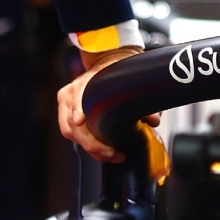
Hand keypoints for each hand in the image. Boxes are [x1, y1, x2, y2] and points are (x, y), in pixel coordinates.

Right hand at [58, 46, 152, 161]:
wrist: (107, 65)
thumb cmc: (117, 75)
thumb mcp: (130, 82)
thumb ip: (143, 101)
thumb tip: (153, 120)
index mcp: (87, 81)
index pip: (77, 95)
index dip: (77, 108)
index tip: (80, 121)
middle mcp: (72, 92)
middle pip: (72, 123)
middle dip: (91, 142)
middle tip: (110, 153)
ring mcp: (67, 103)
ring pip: (70, 132)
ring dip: (89, 147)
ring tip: (110, 155)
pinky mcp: (67, 114)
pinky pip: (71, 134)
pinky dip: (85, 145)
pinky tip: (101, 152)